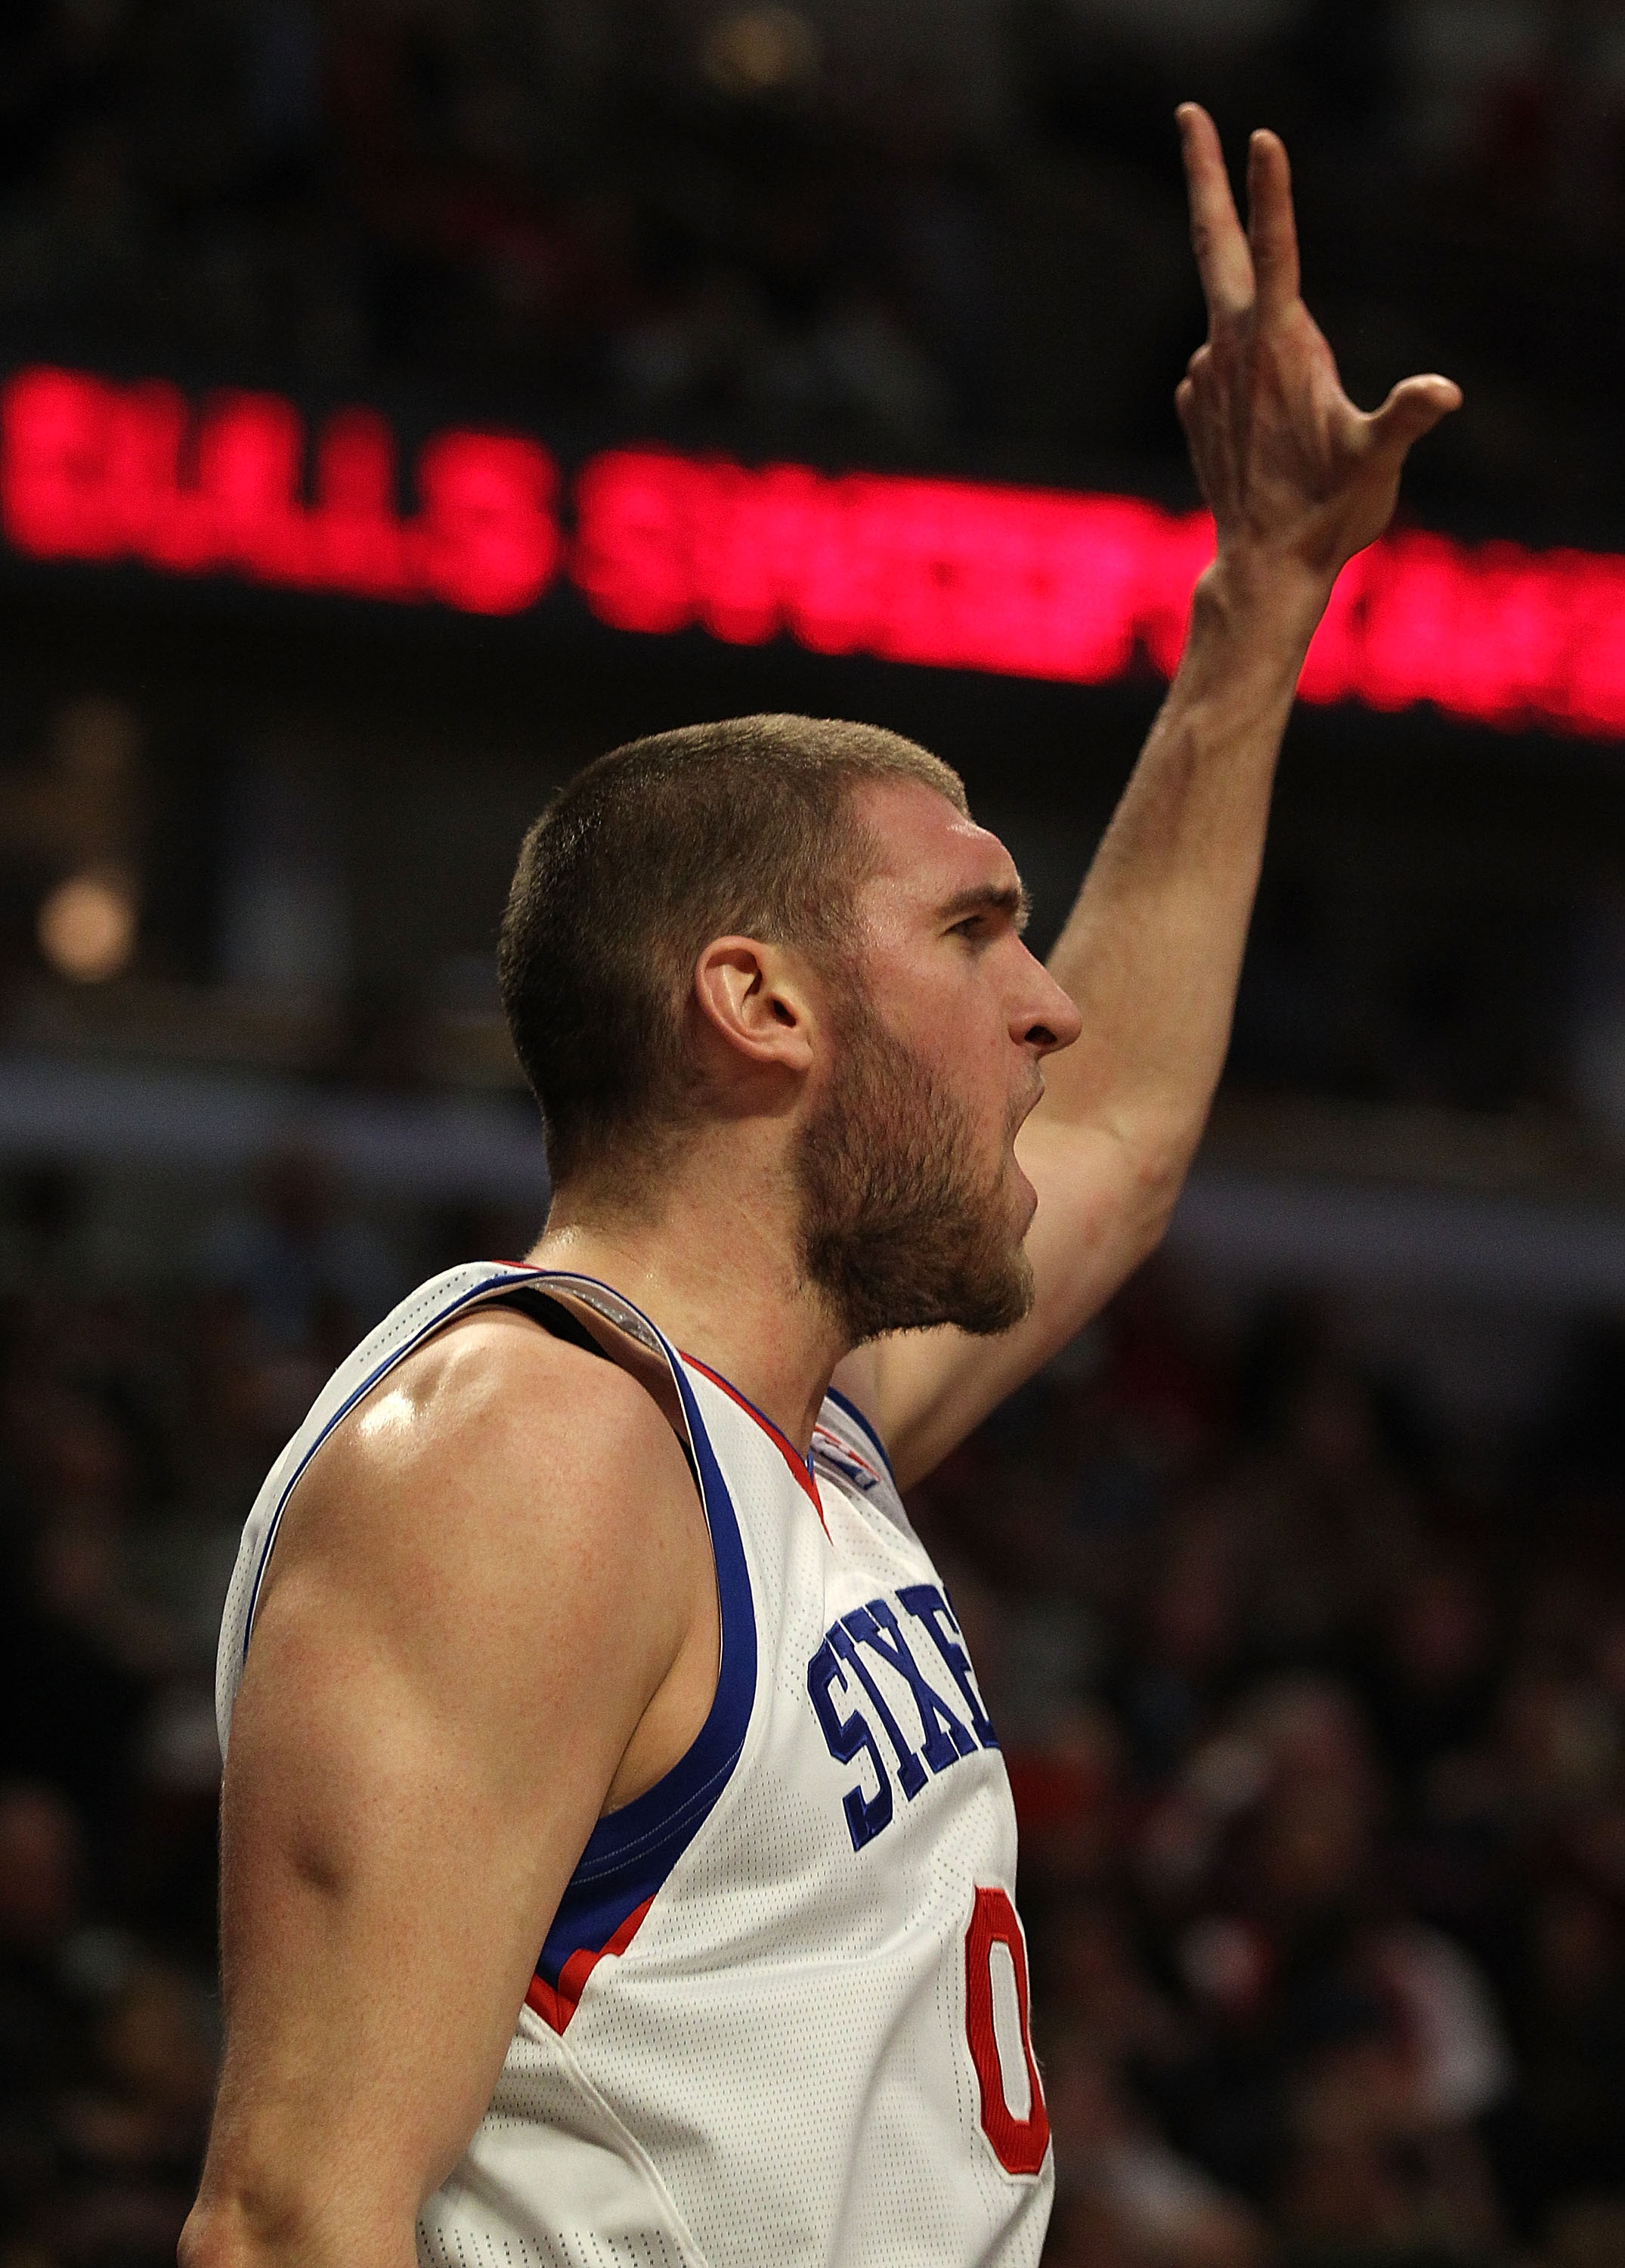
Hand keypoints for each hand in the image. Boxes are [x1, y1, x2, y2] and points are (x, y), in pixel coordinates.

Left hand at [1175, 105, 1460, 592]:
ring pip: (1231, 321)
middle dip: (1205, 175)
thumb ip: (1406, 416)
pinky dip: (1244, 372)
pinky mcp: (1195, 403)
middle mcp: (1229, 349)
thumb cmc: (1329, 511)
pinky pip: (1220, 367)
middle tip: (1188, 112)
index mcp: (1277, 344)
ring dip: (1257, 328)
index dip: (1270, 193)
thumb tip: (1442, 392)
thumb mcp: (1377, 460)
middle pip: (1213, 245)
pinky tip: (1268, 421)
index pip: (1274, 251)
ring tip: (1289, 415)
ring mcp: (1204, 375)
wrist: (1264, 567)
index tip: (1260, 137)